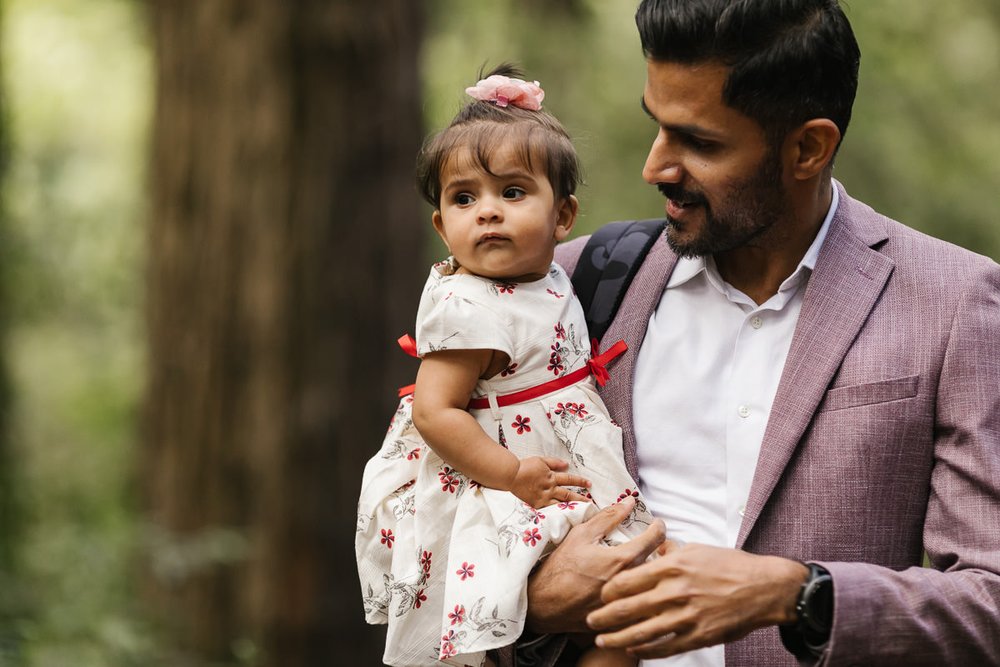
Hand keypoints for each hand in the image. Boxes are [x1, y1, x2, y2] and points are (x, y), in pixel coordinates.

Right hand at [509, 456, 591, 508]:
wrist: (512, 476)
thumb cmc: (525, 467)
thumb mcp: (541, 460)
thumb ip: (554, 463)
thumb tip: (566, 464)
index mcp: (552, 477)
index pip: (570, 479)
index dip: (580, 481)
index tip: (589, 484)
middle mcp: (550, 489)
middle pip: (568, 495)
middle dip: (580, 498)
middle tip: (590, 503)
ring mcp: (544, 498)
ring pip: (560, 504)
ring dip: (571, 508)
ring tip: (581, 512)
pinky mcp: (537, 505)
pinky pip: (550, 510)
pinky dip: (558, 513)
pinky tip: (564, 517)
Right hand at [526, 497, 665, 632]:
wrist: (544, 605)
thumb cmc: (560, 568)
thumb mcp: (582, 535)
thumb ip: (609, 517)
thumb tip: (630, 502)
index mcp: (623, 559)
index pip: (656, 538)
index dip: (658, 527)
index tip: (655, 524)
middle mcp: (631, 583)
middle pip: (659, 562)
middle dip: (658, 550)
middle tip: (648, 545)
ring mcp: (629, 603)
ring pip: (652, 583)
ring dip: (651, 572)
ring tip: (639, 565)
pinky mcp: (624, 619)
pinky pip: (642, 603)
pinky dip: (641, 592)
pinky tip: (630, 588)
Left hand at [587, 542, 807, 658]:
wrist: (764, 587)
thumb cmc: (730, 565)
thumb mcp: (696, 549)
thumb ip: (670, 551)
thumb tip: (654, 547)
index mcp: (672, 567)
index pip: (627, 580)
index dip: (608, 591)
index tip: (599, 595)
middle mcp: (675, 591)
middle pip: (628, 608)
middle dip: (604, 617)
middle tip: (589, 620)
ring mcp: (686, 616)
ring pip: (642, 632)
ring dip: (618, 638)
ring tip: (602, 640)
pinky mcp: (698, 636)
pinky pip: (665, 647)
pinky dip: (646, 650)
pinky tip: (633, 651)